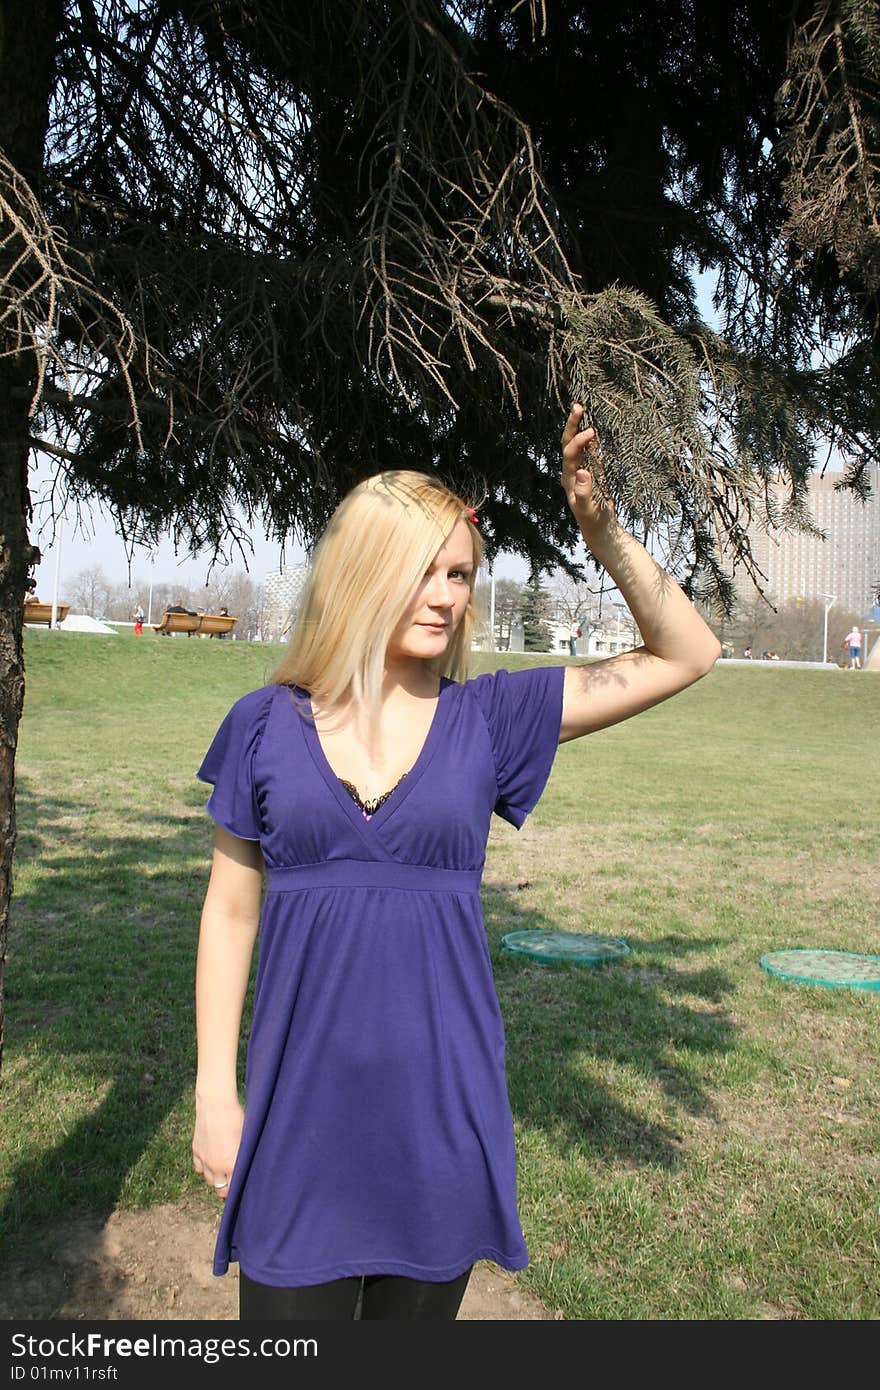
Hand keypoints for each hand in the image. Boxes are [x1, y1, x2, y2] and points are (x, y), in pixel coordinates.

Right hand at [192, 1096, 243, 1199]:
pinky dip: (205, 1167)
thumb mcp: (246, 1139)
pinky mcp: (196, 1151)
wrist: (216, 1103)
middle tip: (233, 1179)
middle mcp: (216, 1166)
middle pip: (220, 1190)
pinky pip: (199, 1168)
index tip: (242, 1185)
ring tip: (223, 1168)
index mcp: (231, 1165)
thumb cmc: (237, 1118)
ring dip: (216, 1177)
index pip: (233, 1190)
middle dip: (227, 1187)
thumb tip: (248, 1168)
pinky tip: (212, 1158)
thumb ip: (245, 1158)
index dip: (238, 1189)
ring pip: (209, 1180)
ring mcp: (204, 1160)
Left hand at [561, 402, 615, 535]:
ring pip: (578, 445)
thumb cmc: (593, 522)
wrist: (599, 530)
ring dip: (579, 428)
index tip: (591, 431)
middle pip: (568, 444)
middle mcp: (572, 472)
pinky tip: (593, 428)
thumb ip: (585, 491)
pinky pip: (590, 452)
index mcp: (569, 479)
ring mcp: (582, 471)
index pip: (570, 454)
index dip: (579, 441)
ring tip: (581, 408)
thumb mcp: (589, 509)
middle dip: (572, 425)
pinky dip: (591, 440)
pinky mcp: (593, 473)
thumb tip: (583, 470)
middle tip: (577, 405)